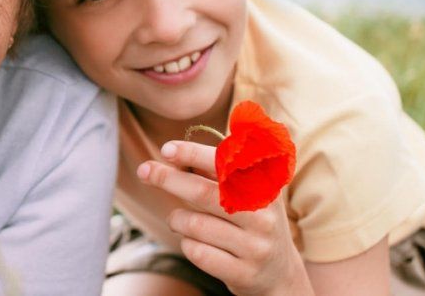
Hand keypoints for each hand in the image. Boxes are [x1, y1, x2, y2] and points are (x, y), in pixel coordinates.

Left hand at [138, 141, 312, 295]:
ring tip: (179, 219)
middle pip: (203, 193)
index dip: (193, 154)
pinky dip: (186, 243)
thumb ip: (220, 166)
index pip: (226, 163)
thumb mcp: (248, 190)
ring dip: (176, 219)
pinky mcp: (244, 273)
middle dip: (167, 179)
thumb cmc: (251, 220)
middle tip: (144, 170)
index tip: (166, 149)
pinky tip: (194, 241)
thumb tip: (177, 150)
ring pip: (194, 225)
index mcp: (264, 187)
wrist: (279, 274)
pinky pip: (196, 252)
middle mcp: (264, 216)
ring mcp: (256, 247)